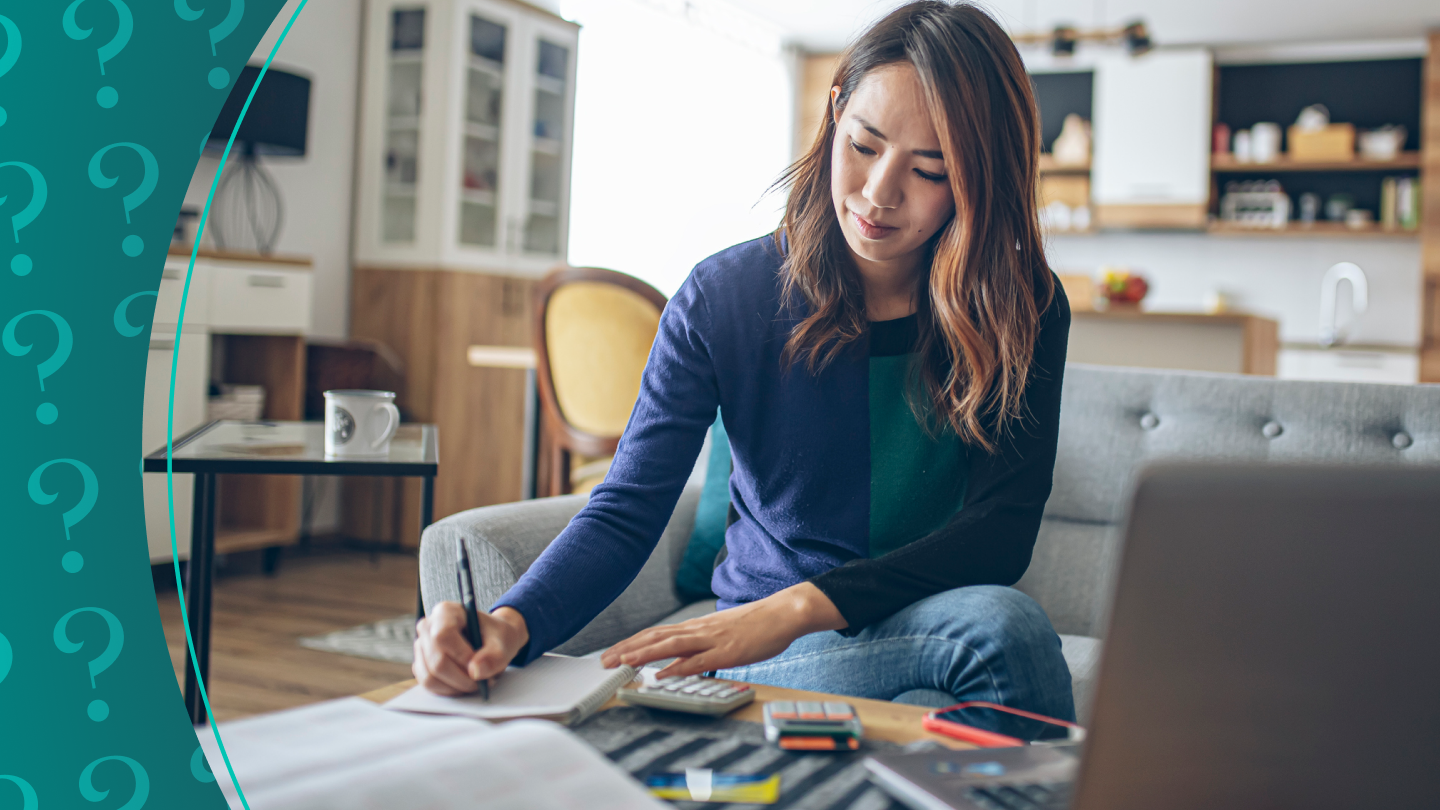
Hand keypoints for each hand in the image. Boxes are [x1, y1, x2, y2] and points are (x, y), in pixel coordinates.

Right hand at [412, 602, 528, 695]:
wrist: (492, 640)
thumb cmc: (496, 636)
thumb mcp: (504, 641)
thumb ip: (494, 656)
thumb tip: (475, 671)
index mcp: (446, 612)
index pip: (442, 636)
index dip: (460, 656)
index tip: (478, 666)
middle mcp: (428, 627)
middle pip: (436, 661)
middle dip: (462, 678)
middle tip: (483, 682)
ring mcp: (421, 647)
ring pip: (430, 677)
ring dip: (456, 687)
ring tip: (476, 683)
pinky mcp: (421, 665)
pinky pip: (429, 685)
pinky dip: (448, 690)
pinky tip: (465, 684)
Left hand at [599, 583, 845, 678]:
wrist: (784, 612)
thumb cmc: (756, 625)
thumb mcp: (722, 633)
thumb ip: (701, 646)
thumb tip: (680, 660)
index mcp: (697, 627)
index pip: (656, 634)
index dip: (632, 643)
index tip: (612, 653)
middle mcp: (699, 630)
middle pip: (656, 638)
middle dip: (628, 649)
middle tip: (605, 661)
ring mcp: (713, 639)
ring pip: (671, 646)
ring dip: (644, 655)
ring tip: (623, 663)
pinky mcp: (728, 651)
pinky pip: (699, 660)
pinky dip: (678, 666)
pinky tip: (663, 673)